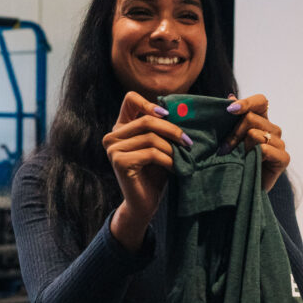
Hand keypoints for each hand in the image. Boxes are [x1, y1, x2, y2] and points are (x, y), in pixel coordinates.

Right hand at [103, 91, 191, 251]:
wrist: (144, 203)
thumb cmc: (155, 173)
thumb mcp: (160, 145)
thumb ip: (162, 128)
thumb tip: (182, 109)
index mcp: (121, 127)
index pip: (130, 99)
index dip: (150, 103)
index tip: (168, 114)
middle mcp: (113, 136)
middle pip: (147, 120)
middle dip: (172, 130)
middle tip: (189, 142)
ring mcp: (113, 149)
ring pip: (151, 137)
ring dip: (172, 148)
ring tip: (183, 157)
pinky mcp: (120, 162)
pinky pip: (151, 153)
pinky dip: (167, 160)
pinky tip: (175, 167)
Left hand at [221, 94, 289, 191]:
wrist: (241, 190)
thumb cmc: (234, 162)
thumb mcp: (229, 138)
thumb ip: (231, 118)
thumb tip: (230, 97)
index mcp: (261, 120)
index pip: (261, 101)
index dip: (246, 102)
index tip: (229, 110)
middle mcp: (272, 129)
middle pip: (252, 118)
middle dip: (233, 132)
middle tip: (223, 148)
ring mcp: (280, 144)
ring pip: (256, 133)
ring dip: (241, 146)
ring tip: (236, 158)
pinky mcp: (283, 158)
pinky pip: (265, 148)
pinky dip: (254, 154)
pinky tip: (250, 163)